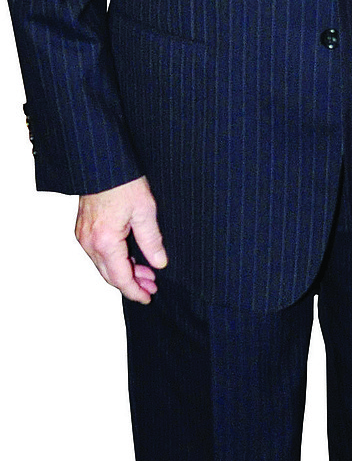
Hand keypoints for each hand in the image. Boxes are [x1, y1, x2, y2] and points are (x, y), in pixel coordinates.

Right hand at [75, 177, 167, 303]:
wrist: (101, 162)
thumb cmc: (123, 181)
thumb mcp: (145, 211)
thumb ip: (151, 241)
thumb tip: (159, 263)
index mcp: (105, 241)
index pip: (120, 278)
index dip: (134, 291)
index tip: (148, 297)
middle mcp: (89, 242)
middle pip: (109, 275)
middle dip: (131, 284)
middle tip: (151, 286)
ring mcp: (83, 235)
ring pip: (103, 265)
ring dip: (123, 272)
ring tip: (145, 273)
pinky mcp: (82, 228)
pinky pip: (97, 253)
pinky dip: (113, 260)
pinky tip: (129, 258)